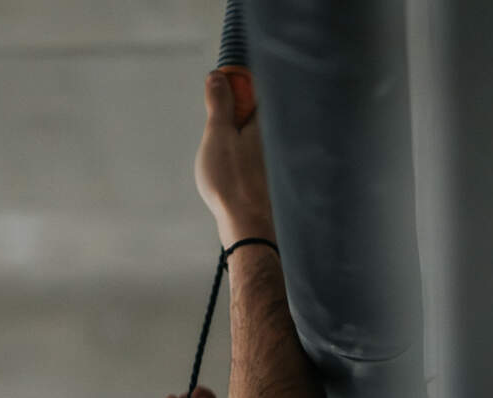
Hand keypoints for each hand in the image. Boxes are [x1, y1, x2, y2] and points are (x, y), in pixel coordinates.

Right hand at [193, 71, 274, 247]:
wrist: (247, 224)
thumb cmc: (231, 180)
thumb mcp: (218, 134)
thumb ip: (219, 103)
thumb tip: (217, 76)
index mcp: (265, 122)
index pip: (256, 89)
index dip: (238, 83)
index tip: (220, 87)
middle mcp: (275, 138)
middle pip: (254, 112)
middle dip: (234, 113)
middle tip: (218, 128)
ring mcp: (272, 158)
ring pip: (252, 136)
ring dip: (236, 137)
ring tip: (223, 156)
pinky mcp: (267, 176)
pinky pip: (253, 156)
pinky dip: (241, 156)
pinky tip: (230, 171)